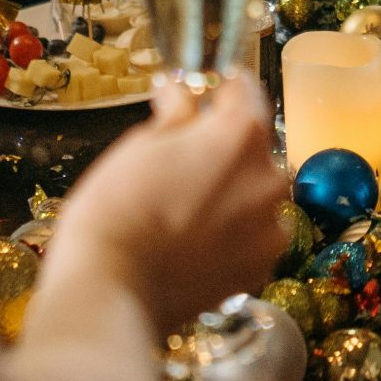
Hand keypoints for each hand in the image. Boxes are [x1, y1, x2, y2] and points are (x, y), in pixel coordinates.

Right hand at [43, 76, 286, 333]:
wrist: (110, 289)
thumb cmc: (116, 206)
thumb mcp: (140, 144)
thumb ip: (175, 113)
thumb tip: (179, 92)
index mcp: (241, 132)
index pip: (244, 91)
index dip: (219, 92)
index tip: (202, 100)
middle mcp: (268, 174)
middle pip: (253, 146)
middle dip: (224, 148)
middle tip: (181, 164)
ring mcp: (270, 225)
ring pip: (256, 193)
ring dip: (233, 193)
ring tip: (186, 211)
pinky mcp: (261, 267)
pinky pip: (254, 236)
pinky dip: (234, 235)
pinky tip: (195, 243)